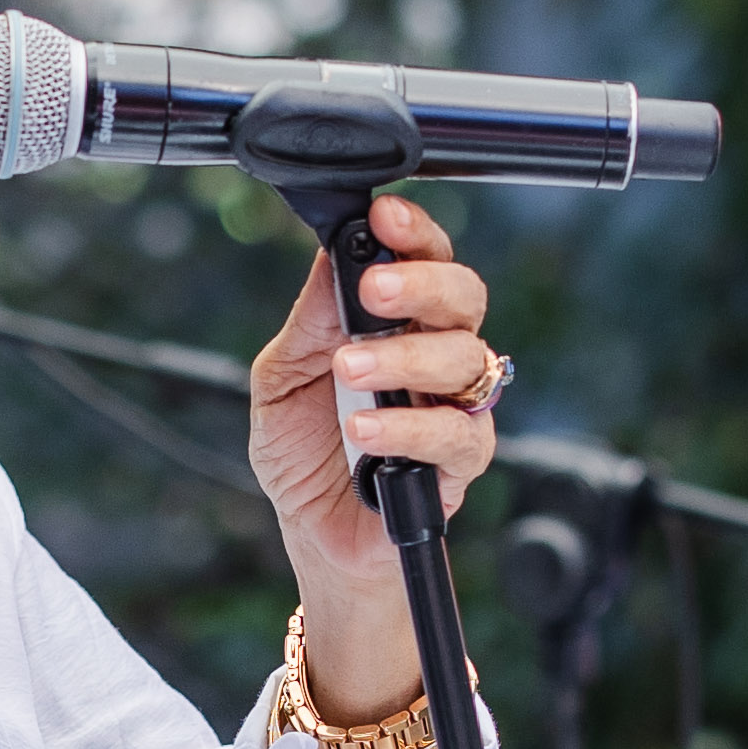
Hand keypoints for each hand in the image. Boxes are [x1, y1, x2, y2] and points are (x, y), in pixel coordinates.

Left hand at [246, 192, 497, 722]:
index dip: (414, 231)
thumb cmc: (305, 451)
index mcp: (397, 322)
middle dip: (423, 282)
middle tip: (376, 288)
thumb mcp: (281, 378)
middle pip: (464, 296)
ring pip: (466, 359)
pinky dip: (408, 427)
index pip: (424, 259)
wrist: (313, 534)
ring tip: (350, 368)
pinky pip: (455, 434)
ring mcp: (455, 407)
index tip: (384, 214)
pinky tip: (365, 430)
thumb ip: (309, 322)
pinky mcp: (461, 463)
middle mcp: (436, 355)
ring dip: (406, 357)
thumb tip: (330, 256)